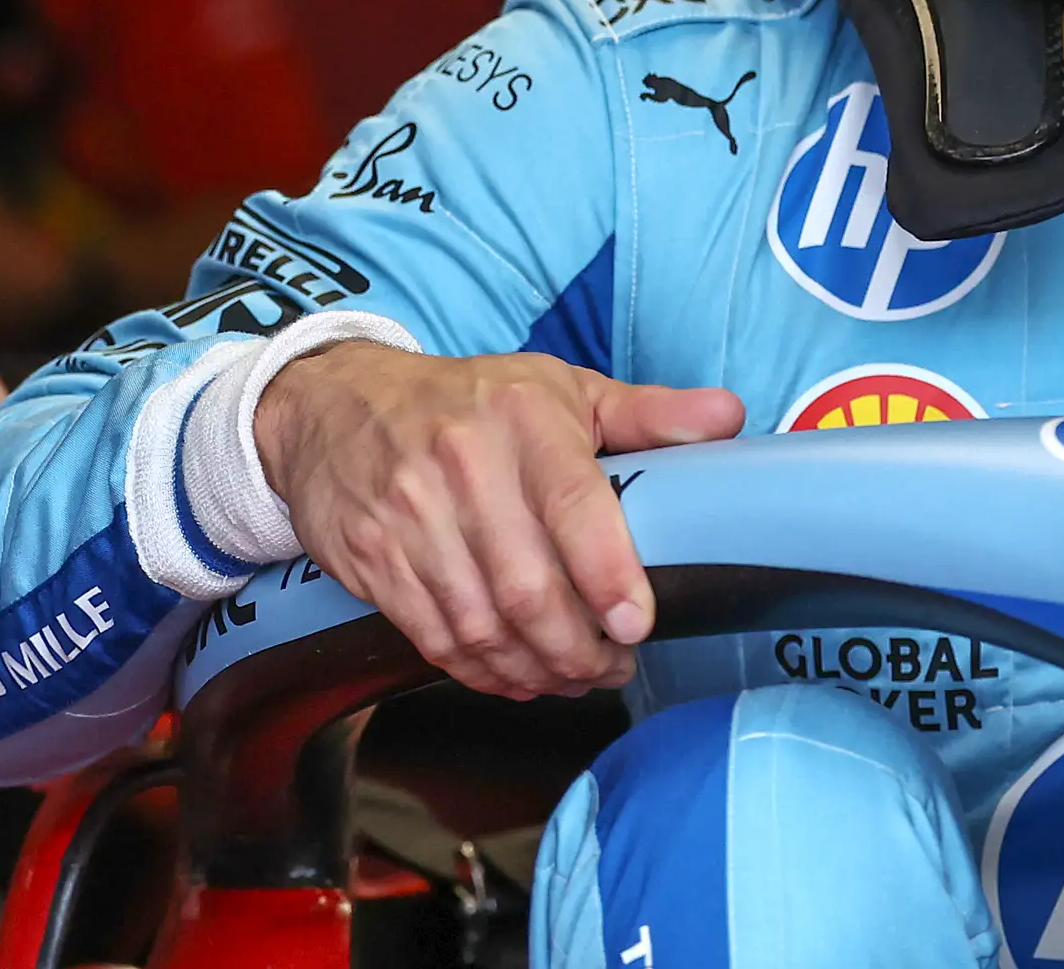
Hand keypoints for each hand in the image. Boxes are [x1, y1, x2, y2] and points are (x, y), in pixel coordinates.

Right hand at [255, 342, 742, 698]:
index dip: (607, 573)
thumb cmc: (471, 400)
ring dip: (537, 669)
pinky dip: (484, 672)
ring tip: (575, 675)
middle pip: (528, 586)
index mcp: (523, 418)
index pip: (572, 504)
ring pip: (482, 624)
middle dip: (579, 646)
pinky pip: (435, 638)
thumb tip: (729, 418)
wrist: (334, 406)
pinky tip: (518, 676)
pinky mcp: (372, 562)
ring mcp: (409, 518)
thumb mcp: (560, 388)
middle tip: (614, 664)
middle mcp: (462, 467)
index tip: (636, 624)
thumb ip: (648, 413)